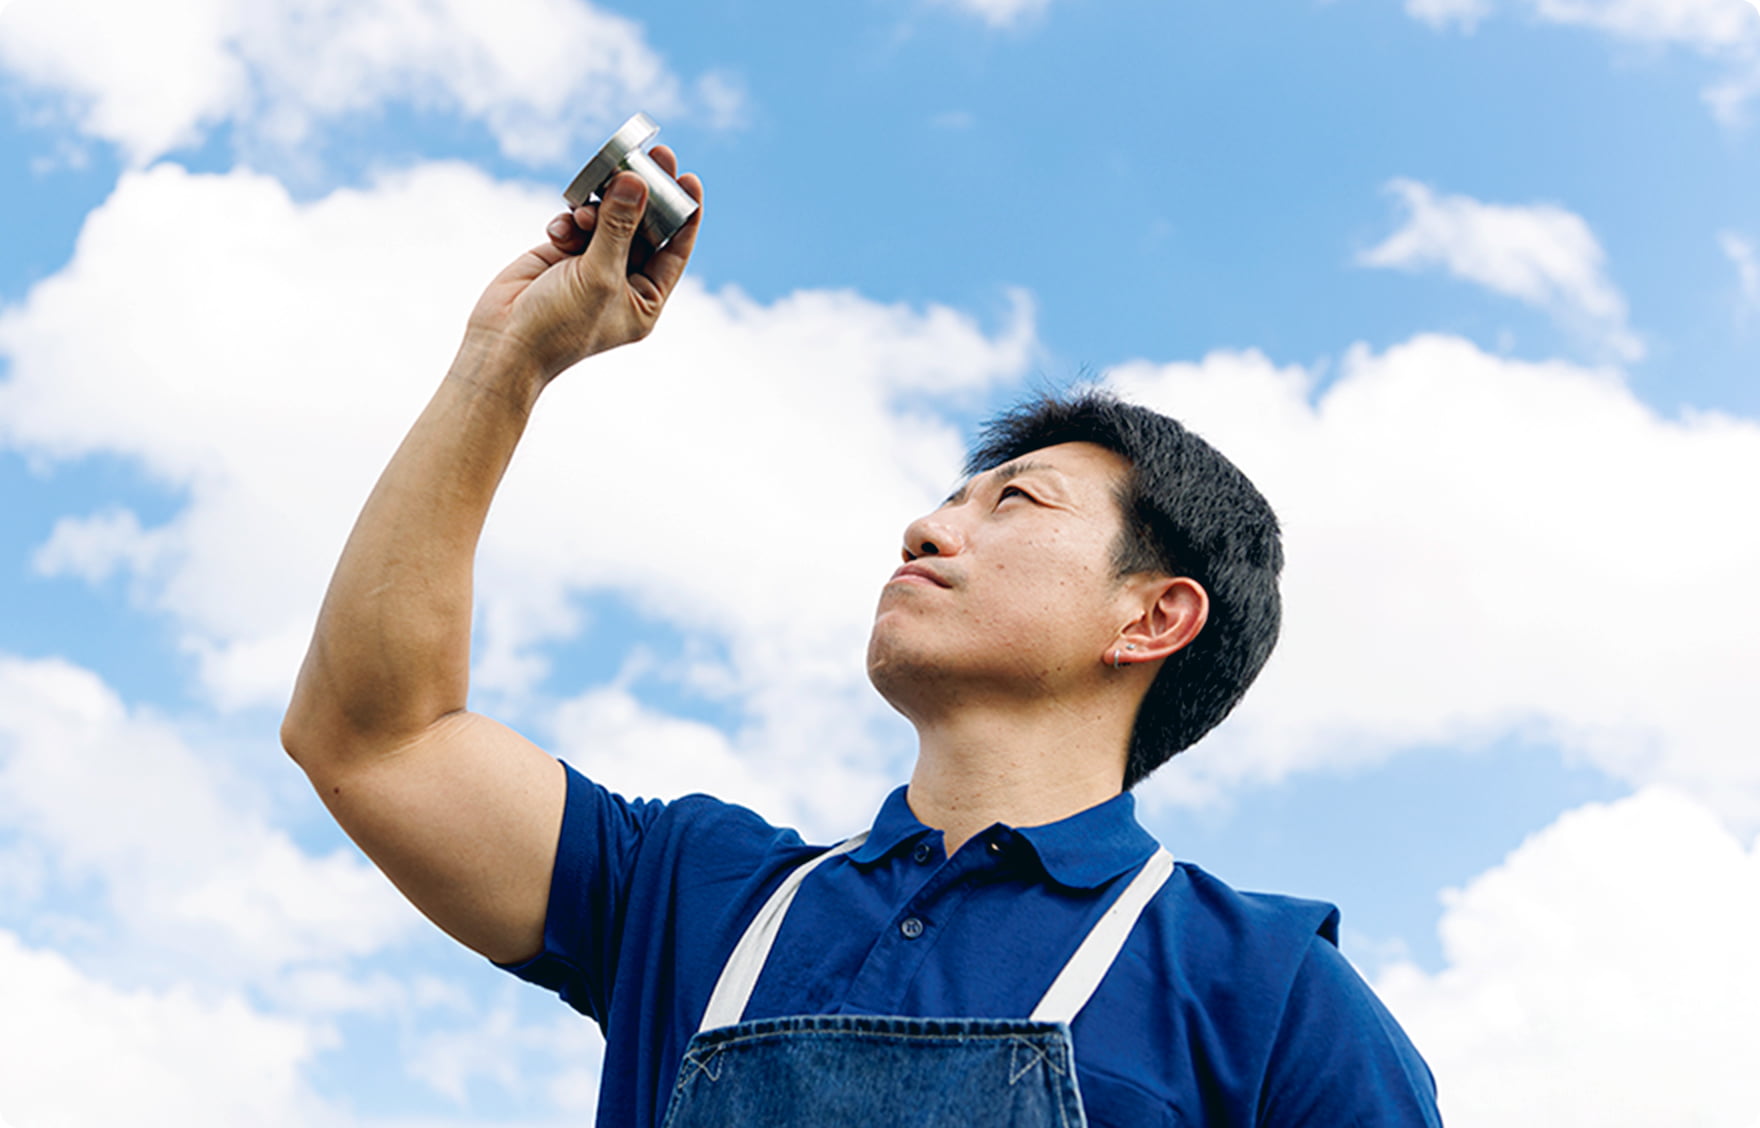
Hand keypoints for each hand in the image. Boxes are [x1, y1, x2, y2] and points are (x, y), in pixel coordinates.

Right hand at [464, 145, 702, 382]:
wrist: (503, 343)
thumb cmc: (558, 324)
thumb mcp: (598, 275)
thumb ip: (619, 226)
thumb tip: (637, 181)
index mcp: (644, 299)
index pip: (675, 250)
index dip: (685, 214)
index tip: (689, 178)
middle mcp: (623, 281)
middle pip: (644, 227)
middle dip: (645, 194)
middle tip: (653, 156)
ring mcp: (592, 265)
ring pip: (609, 218)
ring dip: (601, 205)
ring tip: (588, 209)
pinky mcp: (562, 253)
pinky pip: (577, 222)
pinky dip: (571, 219)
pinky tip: (560, 230)